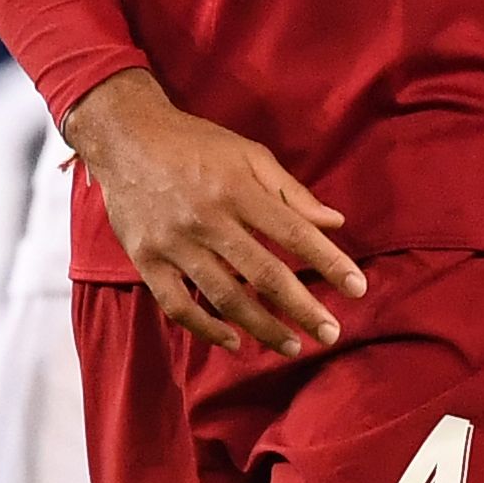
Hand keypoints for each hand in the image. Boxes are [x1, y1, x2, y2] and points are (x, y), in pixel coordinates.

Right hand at [66, 71, 362, 354]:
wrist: (125, 136)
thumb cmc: (196, 143)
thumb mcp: (249, 154)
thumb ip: (291, 192)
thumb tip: (335, 222)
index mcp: (237, 189)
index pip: (294, 233)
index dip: (329, 262)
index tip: (358, 288)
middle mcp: (208, 219)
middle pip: (264, 274)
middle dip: (302, 308)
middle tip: (331, 334)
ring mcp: (174, 243)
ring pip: (224, 297)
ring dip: (262, 327)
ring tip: (292, 346)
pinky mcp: (146, 259)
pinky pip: (177, 304)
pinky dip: (206, 328)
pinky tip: (234, 341)